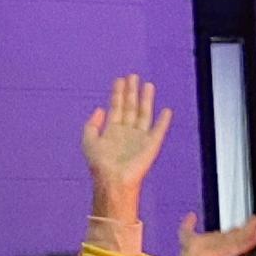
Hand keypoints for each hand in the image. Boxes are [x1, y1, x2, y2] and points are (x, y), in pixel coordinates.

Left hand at [78, 74, 169, 214]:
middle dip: (132, 92)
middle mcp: (127, 132)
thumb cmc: (99, 164)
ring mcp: (139, 138)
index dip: (118, 93)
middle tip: (133, 76)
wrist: (113, 180)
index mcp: (112, 130)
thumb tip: (100, 108)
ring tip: (148, 84)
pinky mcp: (151, 145)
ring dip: (146, 99)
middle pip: (131, 107)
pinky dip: (163, 121)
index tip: (119, 79)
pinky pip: (159, 130)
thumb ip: (91, 124)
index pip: (117, 107)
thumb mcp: (89, 141)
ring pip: (144, 113)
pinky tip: (166, 110)